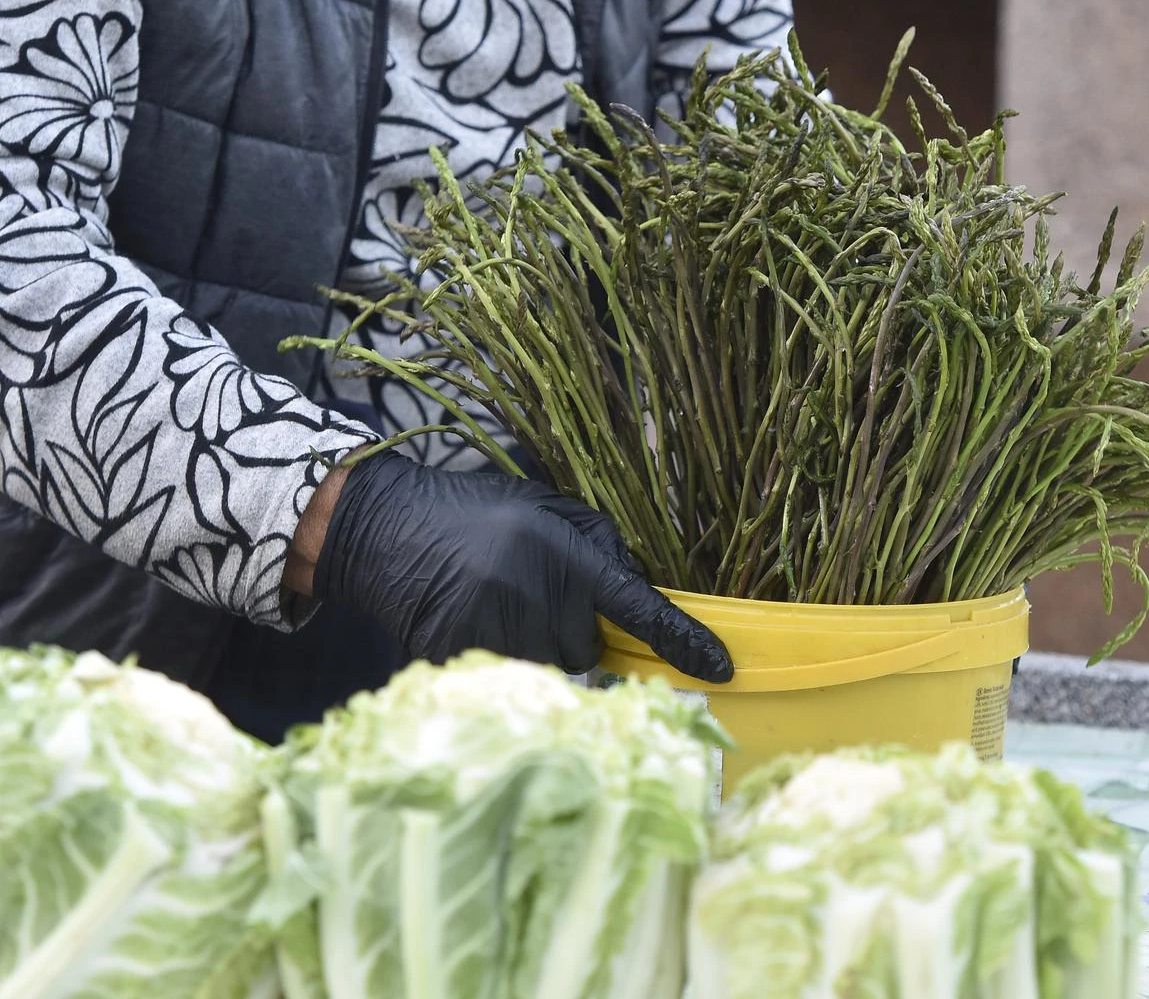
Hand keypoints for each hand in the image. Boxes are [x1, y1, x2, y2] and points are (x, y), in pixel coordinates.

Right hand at [289, 451, 732, 681]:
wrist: (386, 528)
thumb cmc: (476, 514)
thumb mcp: (547, 510)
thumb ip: (597, 550)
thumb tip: (636, 596)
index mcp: (566, 557)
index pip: (639, 609)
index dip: (682, 641)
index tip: (721, 669)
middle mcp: (538, 598)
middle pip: (587, 651)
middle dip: (571, 632)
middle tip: (532, 598)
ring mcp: (498, 633)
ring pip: (549, 670)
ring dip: (534, 650)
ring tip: (497, 609)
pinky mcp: (461, 660)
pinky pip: (505, 680)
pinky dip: (497, 661)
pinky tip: (471, 622)